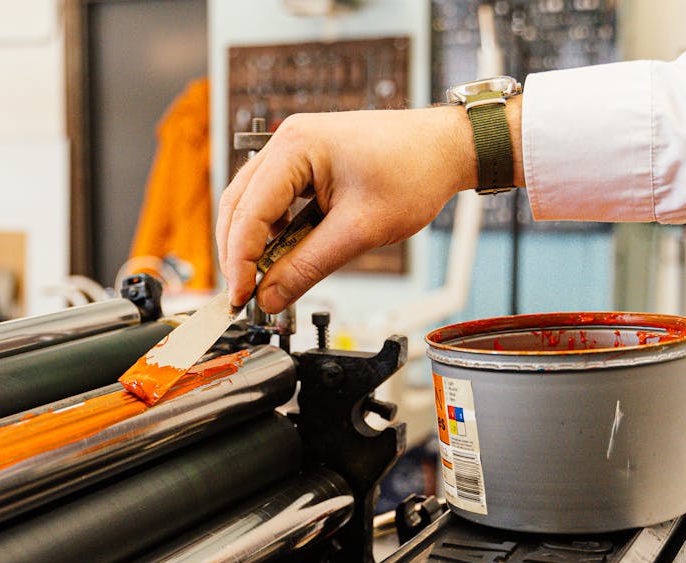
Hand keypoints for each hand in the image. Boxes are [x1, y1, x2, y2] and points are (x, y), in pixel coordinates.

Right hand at [217, 103, 516, 312]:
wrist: (447, 149)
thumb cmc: (415, 172)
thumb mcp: (359, 231)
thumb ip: (307, 268)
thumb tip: (269, 297)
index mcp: (295, 146)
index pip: (248, 213)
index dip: (239, 262)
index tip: (241, 298)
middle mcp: (286, 140)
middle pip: (238, 206)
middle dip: (238, 254)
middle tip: (245, 296)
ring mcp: (293, 149)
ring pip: (250, 204)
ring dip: (253, 244)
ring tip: (264, 280)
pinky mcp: (303, 162)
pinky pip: (272, 200)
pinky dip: (272, 231)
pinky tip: (284, 254)